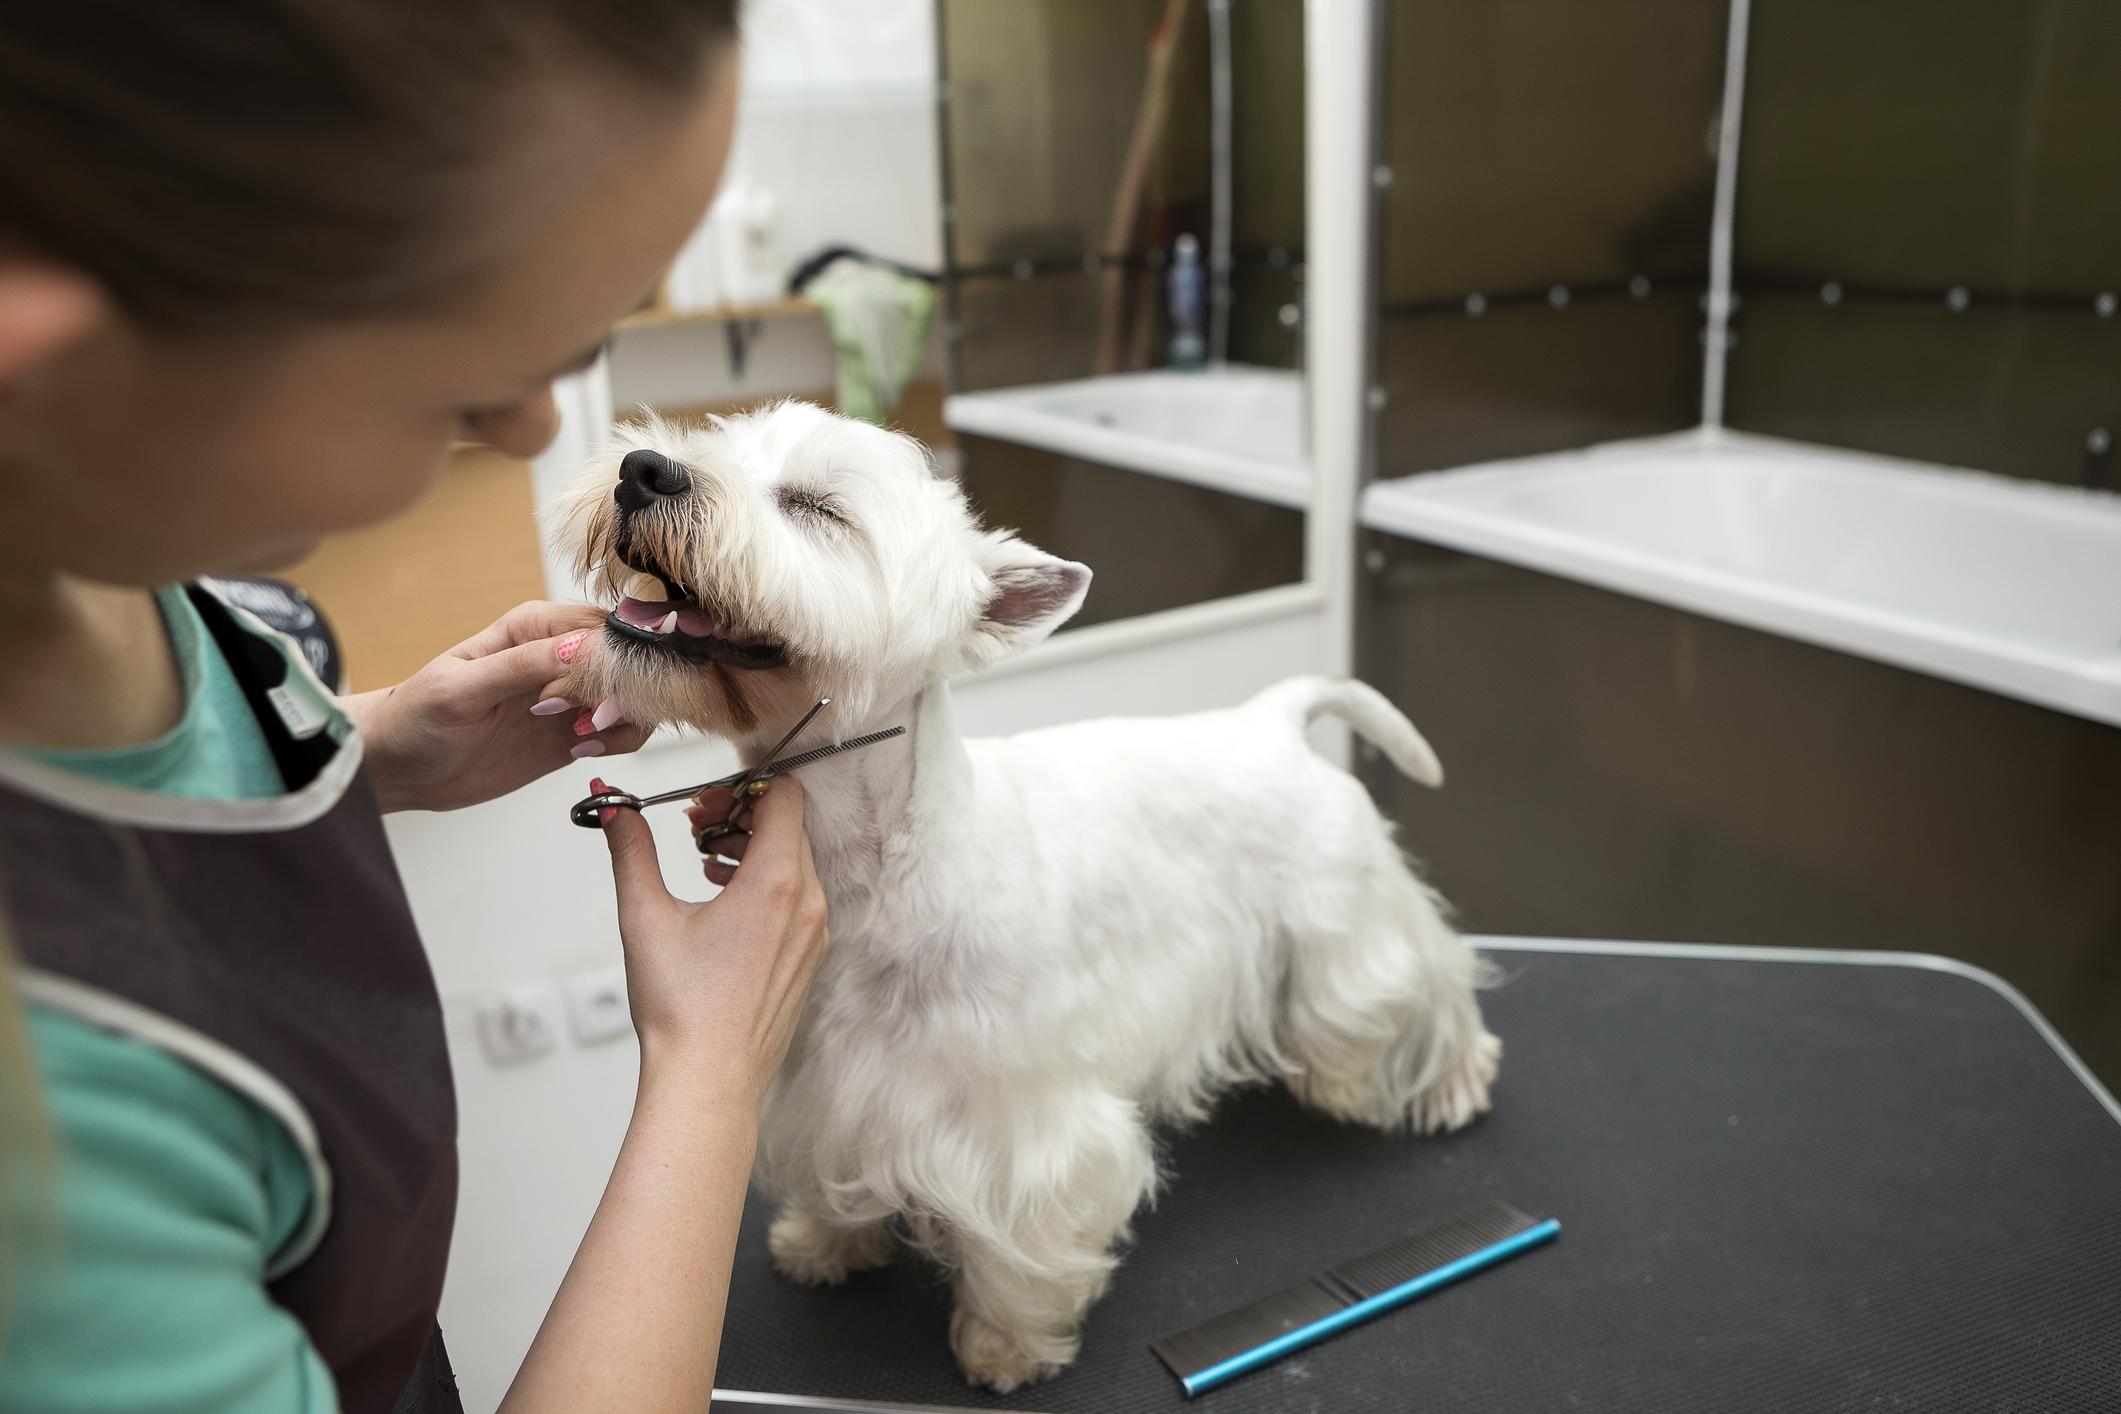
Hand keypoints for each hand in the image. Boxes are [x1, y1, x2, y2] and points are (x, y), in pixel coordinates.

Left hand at [343, 602, 648, 812]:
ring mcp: (569, 696)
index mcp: (532, 627)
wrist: (400, 768)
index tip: (592, 692)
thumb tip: (577, 647)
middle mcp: (557, 656)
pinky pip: (622, 731)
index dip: (610, 658)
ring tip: (582, 737)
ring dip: (624, 718)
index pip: (598, 627)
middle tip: (585, 720)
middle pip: (627, 661)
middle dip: (622, 692)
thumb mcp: (459, 689)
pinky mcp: (573, 733)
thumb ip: (519, 666)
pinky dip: (618, 741)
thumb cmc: (415, 718)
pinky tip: (584, 750)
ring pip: (633, 696)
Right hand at [595, 774, 828, 1103]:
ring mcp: (815, 933)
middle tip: (694, 829)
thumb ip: (630, 850)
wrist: (708, 1081)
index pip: (784, 795)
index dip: (742, 787)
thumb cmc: (681, 1008)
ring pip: (795, 861)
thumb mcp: (645, 916)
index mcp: (777, 883)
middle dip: (741, 816)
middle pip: (790, 826)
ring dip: (752, 848)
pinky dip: (765, 883)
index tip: (702, 806)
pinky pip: (799, 897)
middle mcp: (809, 903)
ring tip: (702, 865)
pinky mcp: (809, 958)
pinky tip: (721, 900)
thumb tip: (612, 806)